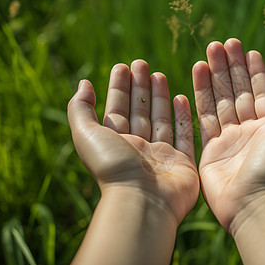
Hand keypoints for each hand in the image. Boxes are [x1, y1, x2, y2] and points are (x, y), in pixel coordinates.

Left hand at [67, 60, 198, 223]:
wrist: (142, 201)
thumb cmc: (113, 167)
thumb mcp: (86, 134)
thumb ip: (81, 108)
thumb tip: (83, 83)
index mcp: (115, 143)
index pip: (117, 109)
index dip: (119, 87)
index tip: (123, 66)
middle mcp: (137, 148)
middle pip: (139, 111)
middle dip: (139, 87)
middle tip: (142, 63)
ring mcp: (160, 155)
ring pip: (160, 120)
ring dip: (159, 97)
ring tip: (159, 74)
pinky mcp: (182, 162)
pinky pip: (183, 135)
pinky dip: (182, 117)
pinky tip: (180, 97)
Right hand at [193, 39, 264, 231]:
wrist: (252, 202)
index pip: (260, 89)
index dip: (254, 70)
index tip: (247, 50)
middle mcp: (249, 127)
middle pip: (237, 90)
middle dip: (230, 67)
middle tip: (221, 43)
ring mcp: (229, 137)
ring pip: (219, 100)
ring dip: (213, 77)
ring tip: (207, 54)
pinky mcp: (211, 147)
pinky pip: (203, 117)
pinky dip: (200, 97)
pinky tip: (197, 78)